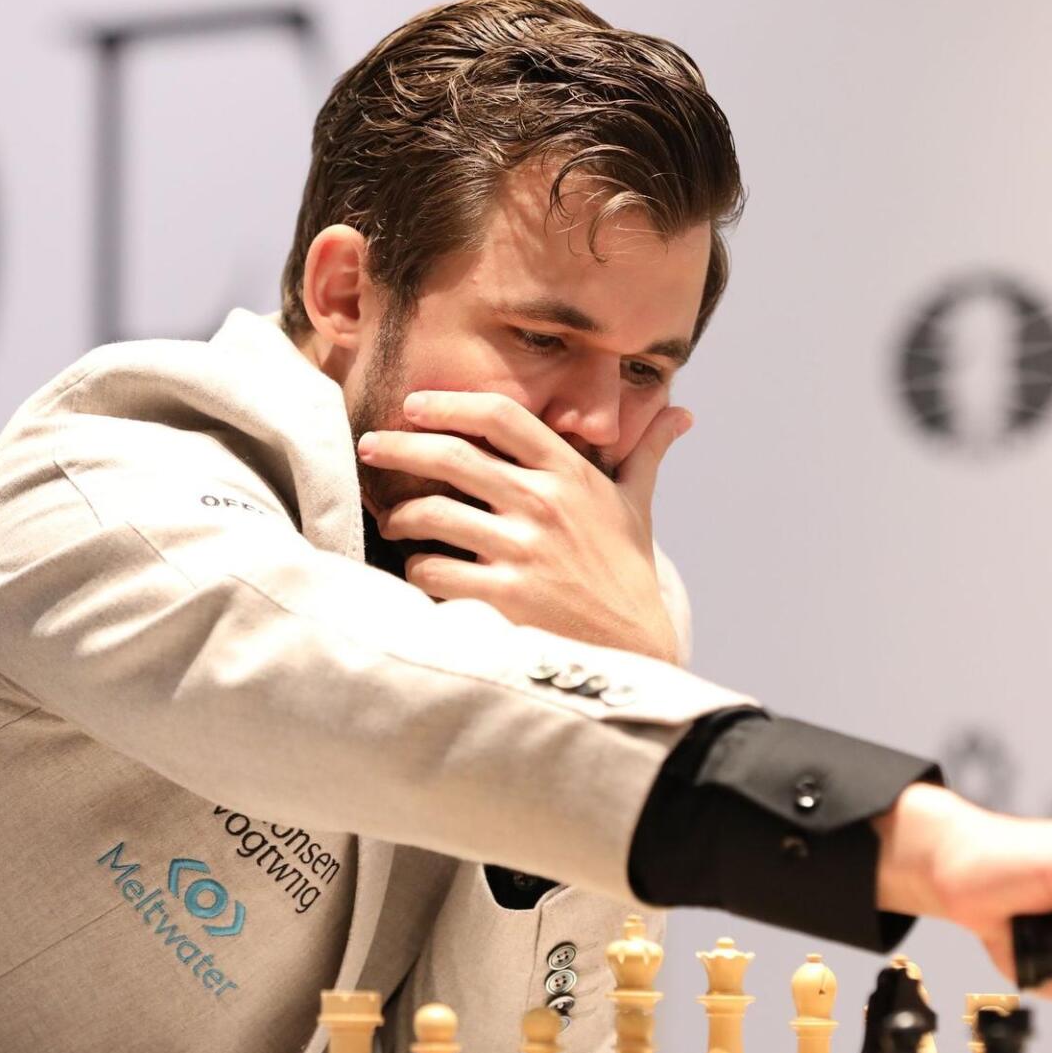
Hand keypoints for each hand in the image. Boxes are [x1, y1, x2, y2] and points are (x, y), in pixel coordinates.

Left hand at [356, 391, 691, 661]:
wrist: (637, 649)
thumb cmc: (627, 573)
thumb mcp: (637, 506)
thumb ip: (646, 453)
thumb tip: (681, 413)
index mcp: (570, 473)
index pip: (500, 416)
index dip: (449, 403)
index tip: (414, 405)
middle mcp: (544, 504)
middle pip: (451, 457)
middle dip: (399, 448)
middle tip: (370, 448)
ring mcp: (523, 552)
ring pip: (431, 514)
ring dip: (399, 515)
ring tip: (392, 521)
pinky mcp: (504, 598)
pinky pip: (433, 570)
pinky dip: (416, 567)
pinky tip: (418, 567)